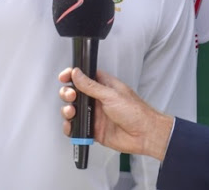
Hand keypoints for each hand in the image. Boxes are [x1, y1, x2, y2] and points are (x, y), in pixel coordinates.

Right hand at [59, 67, 174, 160]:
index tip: (64, 77)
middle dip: (67, 93)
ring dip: (67, 110)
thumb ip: (91, 85)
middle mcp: (98, 99)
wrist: (144, 134)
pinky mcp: (93, 129)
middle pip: (75, 93)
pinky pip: (76, 128)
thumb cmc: (135, 112)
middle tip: (71, 96)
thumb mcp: (111, 95)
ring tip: (71, 111)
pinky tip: (71, 125)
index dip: (72, 75)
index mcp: (104, 86)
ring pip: (73, 110)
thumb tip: (77, 73)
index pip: (83, 77)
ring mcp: (94, 114)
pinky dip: (70, 127)